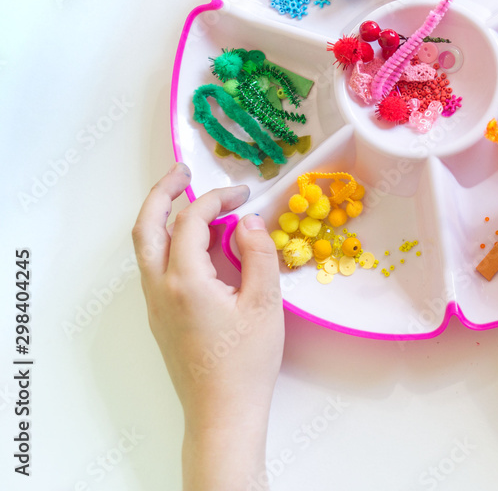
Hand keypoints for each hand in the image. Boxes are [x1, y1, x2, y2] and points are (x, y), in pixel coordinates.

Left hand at [132, 163, 282, 488]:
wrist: (223, 411)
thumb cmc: (246, 362)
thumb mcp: (264, 303)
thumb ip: (258, 255)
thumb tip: (248, 221)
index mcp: (185, 280)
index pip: (192, 220)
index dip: (217, 198)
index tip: (243, 193)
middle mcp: (160, 288)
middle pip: (147, 226)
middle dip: (162, 193)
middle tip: (183, 171)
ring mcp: (156, 304)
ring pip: (147, 248)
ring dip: (164, 217)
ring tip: (190, 201)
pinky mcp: (161, 317)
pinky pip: (157, 267)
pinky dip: (172, 243)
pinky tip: (201, 246)